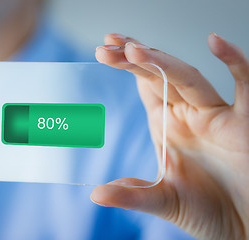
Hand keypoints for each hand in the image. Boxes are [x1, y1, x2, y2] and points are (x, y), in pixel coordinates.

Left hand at [91, 33, 248, 239]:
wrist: (242, 227)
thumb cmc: (206, 212)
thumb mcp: (163, 200)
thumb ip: (132, 194)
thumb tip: (96, 194)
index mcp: (167, 125)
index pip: (144, 86)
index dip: (126, 66)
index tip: (104, 51)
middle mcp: (188, 115)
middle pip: (158, 75)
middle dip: (133, 58)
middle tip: (108, 45)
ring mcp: (215, 115)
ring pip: (187, 77)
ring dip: (162, 61)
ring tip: (133, 48)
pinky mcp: (245, 122)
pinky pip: (244, 85)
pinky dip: (234, 62)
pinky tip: (216, 42)